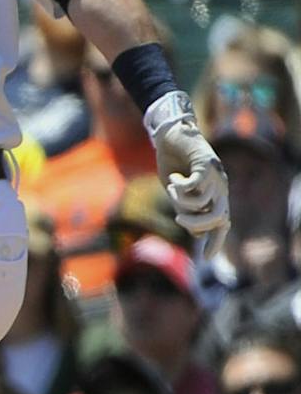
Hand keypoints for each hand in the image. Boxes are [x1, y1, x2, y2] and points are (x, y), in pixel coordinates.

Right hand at [149, 97, 229, 260]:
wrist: (172, 135)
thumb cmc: (174, 163)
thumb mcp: (177, 192)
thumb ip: (187, 210)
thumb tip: (197, 234)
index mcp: (215, 195)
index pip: (222, 224)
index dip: (216, 241)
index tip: (207, 258)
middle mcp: (221, 187)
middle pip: (217, 218)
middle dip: (194, 224)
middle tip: (178, 218)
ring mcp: (216, 176)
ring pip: (202, 204)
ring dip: (180, 201)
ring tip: (171, 187)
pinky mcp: (207, 164)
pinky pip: (194, 187)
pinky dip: (179, 187)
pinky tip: (174, 177)